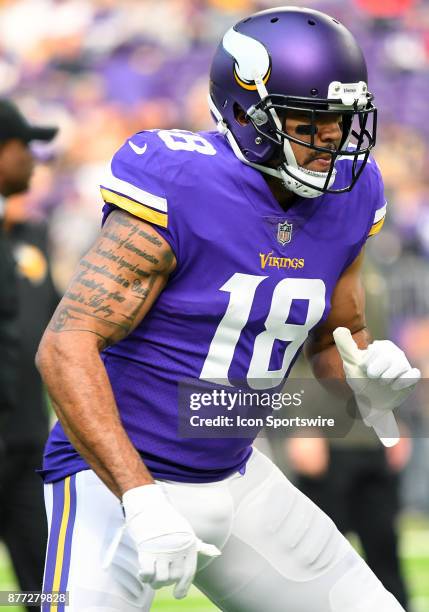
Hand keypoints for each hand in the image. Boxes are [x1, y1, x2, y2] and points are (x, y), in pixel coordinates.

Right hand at [122, 484, 219, 598]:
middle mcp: (177, 549)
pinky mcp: (146, 551)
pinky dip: (145, 577)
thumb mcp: (186, 531)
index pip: (188, 573)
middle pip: (173, 578)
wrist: (148, 506)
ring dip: (154, 582)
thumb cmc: (166, 519)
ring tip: (151, 576)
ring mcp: (162, 550)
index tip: (178, 595)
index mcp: (189, 544)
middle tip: (159, 577)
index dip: (183, 587)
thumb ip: (197, 545)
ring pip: (160, 580)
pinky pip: (147, 574)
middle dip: (165, 582)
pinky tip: (143, 572)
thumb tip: (216, 552)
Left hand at [333, 327, 419, 446]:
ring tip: (383, 382)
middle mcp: (395, 353)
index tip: (364, 369)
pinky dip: (402, 381)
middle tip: (373, 377)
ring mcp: (404, 364)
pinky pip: (412, 375)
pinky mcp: (411, 377)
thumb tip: (339, 328)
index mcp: (382, 346)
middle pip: (388, 358)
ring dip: (386, 378)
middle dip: (375, 372)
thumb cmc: (360, 379)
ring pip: (400, 366)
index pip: (376, 350)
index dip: (366, 363)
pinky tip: (393, 386)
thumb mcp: (350, 363)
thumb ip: (345, 346)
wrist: (369, 400)